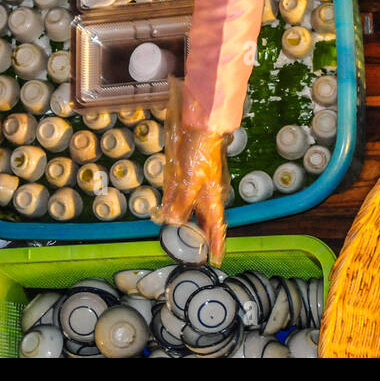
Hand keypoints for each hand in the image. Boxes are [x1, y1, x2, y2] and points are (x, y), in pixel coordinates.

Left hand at [155, 78, 228, 262]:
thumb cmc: (200, 152)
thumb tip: (172, 221)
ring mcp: (193, 182)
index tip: (217, 258)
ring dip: (182, 220)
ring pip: (188, 207)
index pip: (216, 224)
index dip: (217, 242)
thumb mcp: (190, 180)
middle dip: (199, 234)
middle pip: (202, 218)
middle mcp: (204, 191)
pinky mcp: (181, 172)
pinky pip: (176, 193)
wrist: (198, 122)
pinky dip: (170, 204)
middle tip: (194, 251)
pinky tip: (162, 210)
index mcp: (211, 195)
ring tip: (174, 234)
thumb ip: (181, 201)